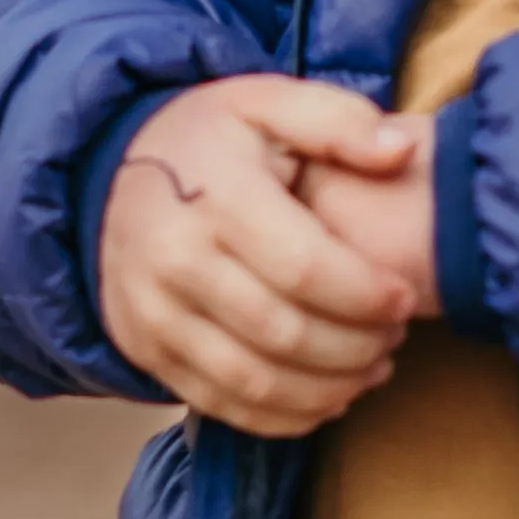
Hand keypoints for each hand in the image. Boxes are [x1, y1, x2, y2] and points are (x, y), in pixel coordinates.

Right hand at [99, 76, 430, 433]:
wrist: (114, 170)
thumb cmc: (214, 138)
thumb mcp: (270, 101)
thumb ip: (340, 121)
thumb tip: (399, 152)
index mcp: (213, 196)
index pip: (304, 269)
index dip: (365, 294)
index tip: (403, 299)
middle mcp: (173, 261)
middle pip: (284, 333)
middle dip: (355, 347)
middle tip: (394, 337)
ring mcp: (153, 313)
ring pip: (255, 382)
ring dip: (328, 389)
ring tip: (373, 369)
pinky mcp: (146, 350)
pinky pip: (221, 405)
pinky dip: (284, 417)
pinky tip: (328, 398)